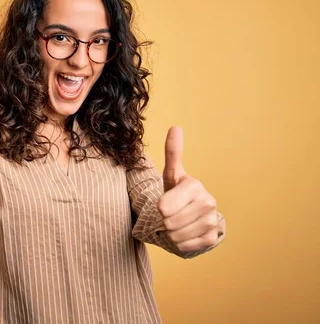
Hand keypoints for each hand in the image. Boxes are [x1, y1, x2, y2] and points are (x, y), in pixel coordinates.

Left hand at [157, 126, 224, 252]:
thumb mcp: (171, 174)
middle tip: (172, 213)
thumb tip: (176, 127)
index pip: (163, 208)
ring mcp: (213, 221)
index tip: (167, 202)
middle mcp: (208, 202)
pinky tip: (186, 232)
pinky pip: (185, 246)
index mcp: (195, 186)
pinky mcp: (212, 238)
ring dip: (172, 232)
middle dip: (165, 221)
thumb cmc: (178, 192)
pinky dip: (181, 243)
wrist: (193, 213)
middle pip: (168, 222)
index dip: (160, 207)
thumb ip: (172, 152)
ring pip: (176, 236)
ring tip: (179, 221)